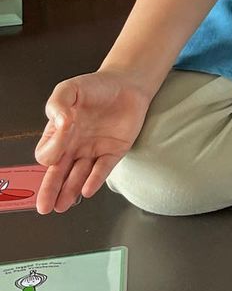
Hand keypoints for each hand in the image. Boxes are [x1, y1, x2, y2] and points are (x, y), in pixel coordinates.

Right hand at [35, 70, 153, 212]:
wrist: (128, 84)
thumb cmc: (96, 86)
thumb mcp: (70, 89)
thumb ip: (59, 104)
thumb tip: (60, 122)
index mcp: (59, 133)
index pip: (47, 153)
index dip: (52, 150)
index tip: (63, 134)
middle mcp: (74, 145)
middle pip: (58, 173)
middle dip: (50, 189)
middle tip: (44, 206)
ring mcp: (94, 150)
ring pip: (78, 176)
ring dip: (69, 191)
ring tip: (61, 206)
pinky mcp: (114, 151)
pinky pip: (103, 170)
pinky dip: (95, 180)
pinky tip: (87, 191)